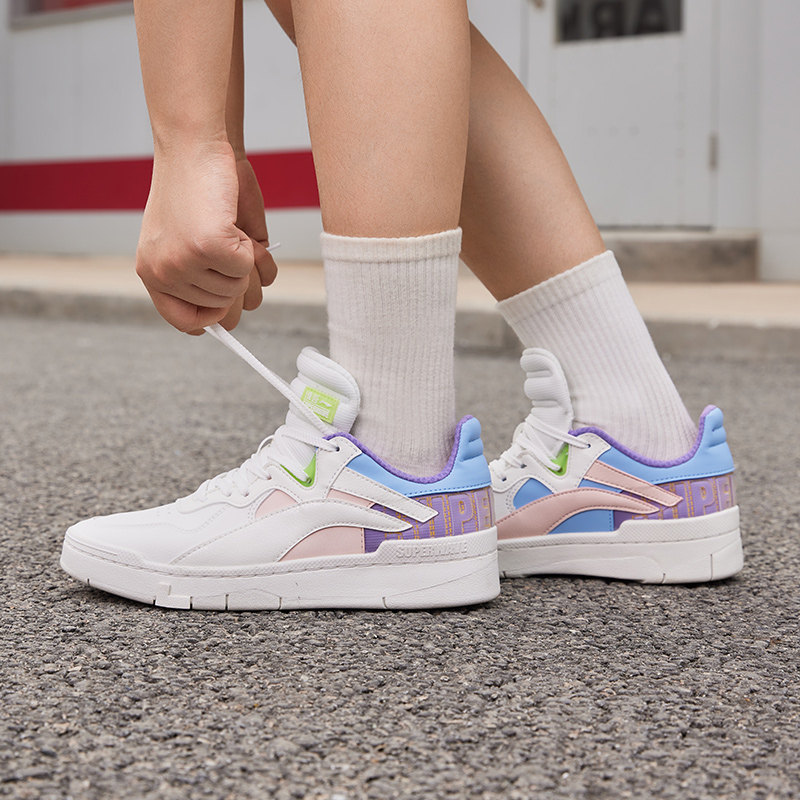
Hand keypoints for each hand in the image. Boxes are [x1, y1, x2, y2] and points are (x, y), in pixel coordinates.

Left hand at [135, 141, 276, 333]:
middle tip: (231, 245)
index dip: (212, 318)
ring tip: (230, 231)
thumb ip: (199, 280)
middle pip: (223, 307)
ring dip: (246, 261)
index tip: (226, 308)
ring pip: (238, 289)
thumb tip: (228, 321)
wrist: (193, 147)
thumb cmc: (198, 191)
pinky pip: (250, 268)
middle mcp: (163, 273)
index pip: (184, 320)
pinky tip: (236, 224)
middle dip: (236, 278)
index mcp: (152, 272)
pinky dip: (253, 248)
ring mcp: (184, 263)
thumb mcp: (186, 241)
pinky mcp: (208, 248)